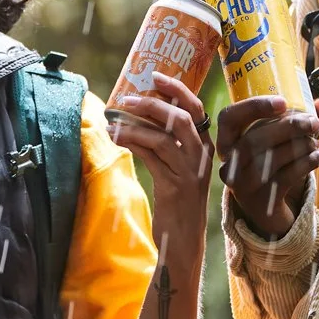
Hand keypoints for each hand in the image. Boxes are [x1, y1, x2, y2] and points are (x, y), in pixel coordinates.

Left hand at [109, 72, 213, 205]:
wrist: (182, 243)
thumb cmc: (177, 205)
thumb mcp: (178, 171)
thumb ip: (167, 146)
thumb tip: (138, 119)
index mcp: (206, 148)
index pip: (196, 109)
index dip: (178, 89)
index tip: (155, 75)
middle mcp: (202, 157)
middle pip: (181, 118)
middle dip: (153, 104)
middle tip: (127, 99)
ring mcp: (190, 173)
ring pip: (162, 137)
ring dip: (134, 125)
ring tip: (112, 121)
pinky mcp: (174, 188)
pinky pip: (151, 157)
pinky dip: (132, 143)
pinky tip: (117, 138)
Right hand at [216, 93, 318, 241]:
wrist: (272, 211)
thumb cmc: (276, 166)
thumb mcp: (287, 141)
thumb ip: (304, 121)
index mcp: (229, 142)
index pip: (228, 118)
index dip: (252, 107)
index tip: (283, 102)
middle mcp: (230, 164)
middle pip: (253, 140)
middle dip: (287, 127)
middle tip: (313, 122)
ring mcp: (243, 186)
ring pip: (269, 159)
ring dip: (299, 146)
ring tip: (316, 142)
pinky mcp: (261, 202)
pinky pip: (285, 178)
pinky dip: (307, 163)